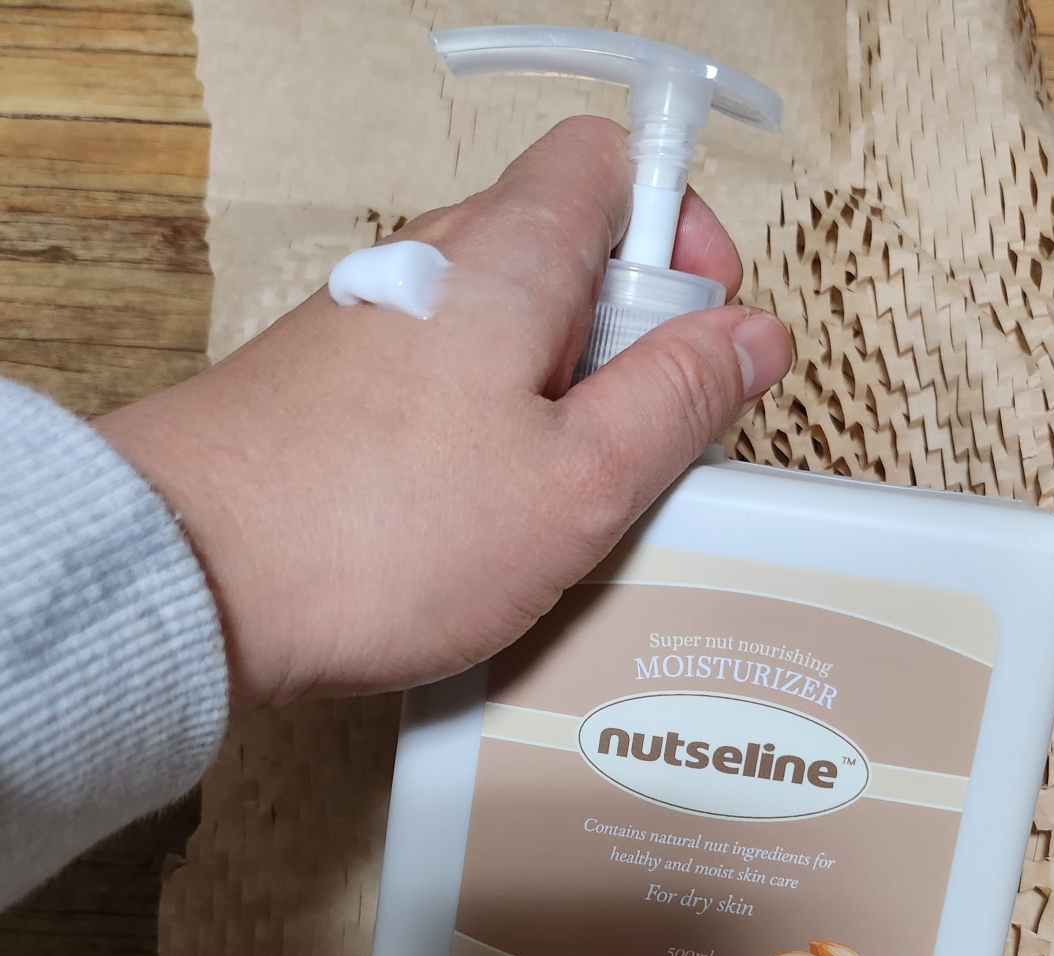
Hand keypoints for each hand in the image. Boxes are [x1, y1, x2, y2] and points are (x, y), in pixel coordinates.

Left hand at [95, 117, 792, 707]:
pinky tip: (481, 512)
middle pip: (568, 249)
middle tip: (633, 435)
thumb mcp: (578, 481)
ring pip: (508, 326)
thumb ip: (680, 399)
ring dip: (559, 394)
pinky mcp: (338, 388)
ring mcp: (378, 326)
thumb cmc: (377, 532)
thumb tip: (751, 338)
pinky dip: (489, 428)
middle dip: (629, 335)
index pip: (612, 163)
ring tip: (554, 491)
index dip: (678, 228)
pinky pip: (448, 380)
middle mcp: (432, 266)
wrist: (191, 583)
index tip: (703, 318)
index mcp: (507, 256)